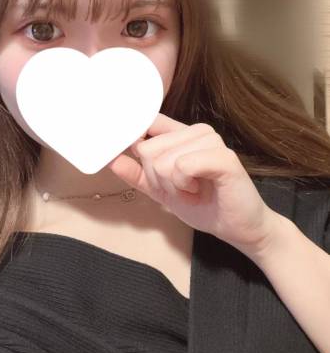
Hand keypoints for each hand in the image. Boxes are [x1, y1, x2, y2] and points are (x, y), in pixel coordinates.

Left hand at [106, 112, 279, 260]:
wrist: (238, 228)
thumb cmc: (204, 206)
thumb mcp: (162, 191)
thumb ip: (138, 175)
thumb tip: (112, 160)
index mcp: (182, 134)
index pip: (146, 124)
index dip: (134, 143)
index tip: (138, 163)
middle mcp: (197, 132)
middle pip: (148, 149)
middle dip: (158, 179)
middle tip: (182, 188)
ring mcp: (212, 141)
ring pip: (162, 160)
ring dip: (173, 186)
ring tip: (194, 190)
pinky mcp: (223, 157)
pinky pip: (182, 166)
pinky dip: (184, 185)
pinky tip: (200, 189)